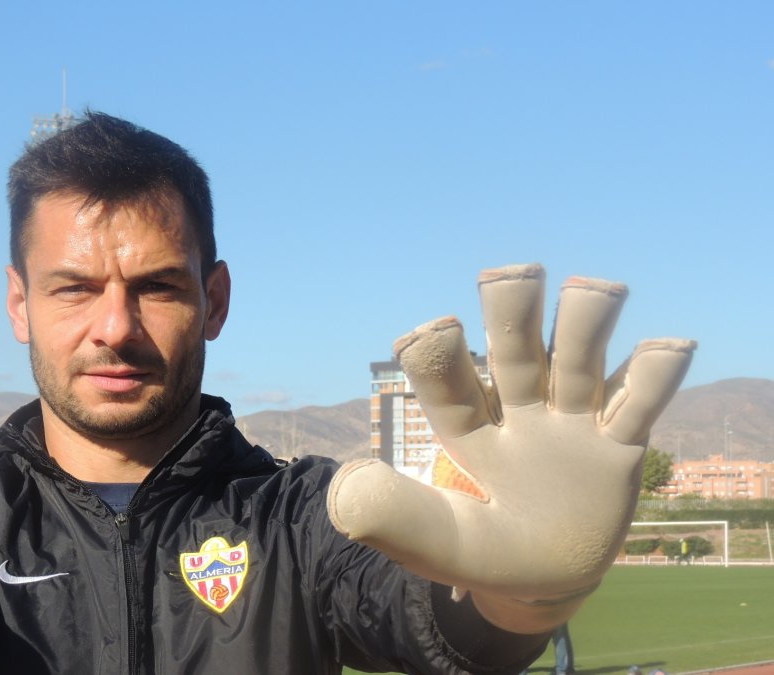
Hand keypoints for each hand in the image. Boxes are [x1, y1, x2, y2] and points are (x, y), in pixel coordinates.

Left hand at [327, 264, 693, 632]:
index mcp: (467, 429)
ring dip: (585, 320)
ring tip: (593, 291)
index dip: (440, 356)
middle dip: (512, 310)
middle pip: (516, 348)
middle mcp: (517, 409)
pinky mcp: (620, 440)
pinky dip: (655, 370)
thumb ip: (398, 518)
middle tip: (512, 275)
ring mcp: (571, 420)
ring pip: (579, 356)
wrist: (545, 579)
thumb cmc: (485, 552)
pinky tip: (667, 346)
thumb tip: (345, 486)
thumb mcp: (441, 543)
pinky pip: (641, 398)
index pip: (449, 383)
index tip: (435, 331)